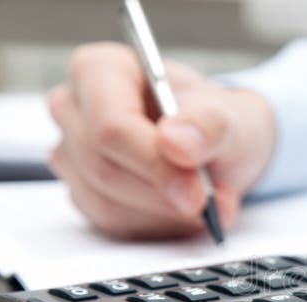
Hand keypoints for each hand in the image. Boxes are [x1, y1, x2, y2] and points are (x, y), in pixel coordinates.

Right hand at [48, 42, 274, 239]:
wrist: (219, 153)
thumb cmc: (218, 124)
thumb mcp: (233, 118)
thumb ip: (209, 127)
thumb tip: (175, 142)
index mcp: (100, 70)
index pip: (111, 126)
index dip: (154, 163)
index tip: (198, 191)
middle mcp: (74, 109)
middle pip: (104, 168)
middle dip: (165, 194)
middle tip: (213, 204)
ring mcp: (73, 154)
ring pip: (106, 202)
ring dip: (165, 214)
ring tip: (210, 205)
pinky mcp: (83, 193)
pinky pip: (111, 223)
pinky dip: (156, 225)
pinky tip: (183, 212)